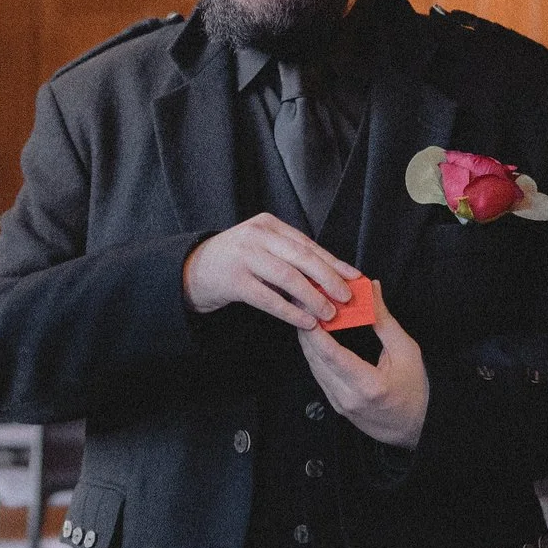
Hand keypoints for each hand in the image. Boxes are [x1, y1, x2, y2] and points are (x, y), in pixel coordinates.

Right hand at [181, 213, 361, 329]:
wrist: (192, 270)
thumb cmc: (234, 262)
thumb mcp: (261, 248)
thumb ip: (288, 257)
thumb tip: (329, 279)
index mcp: (268, 225)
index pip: (308, 244)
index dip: (333, 262)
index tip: (354, 277)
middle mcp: (257, 236)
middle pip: (302, 258)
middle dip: (328, 278)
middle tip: (346, 296)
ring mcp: (244, 257)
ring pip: (288, 277)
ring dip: (313, 297)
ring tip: (329, 313)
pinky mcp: (233, 280)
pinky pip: (268, 298)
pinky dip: (290, 311)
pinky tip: (306, 321)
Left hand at [298, 280, 428, 449]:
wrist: (416, 427)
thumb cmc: (416, 390)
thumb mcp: (406, 351)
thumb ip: (384, 321)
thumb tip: (372, 290)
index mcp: (368, 385)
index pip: (331, 354)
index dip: (315, 330)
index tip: (307, 308)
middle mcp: (348, 397)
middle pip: (316, 359)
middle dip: (306, 330)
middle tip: (302, 304)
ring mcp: (340, 404)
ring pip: (313, 367)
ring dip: (308, 341)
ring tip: (307, 316)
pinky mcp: (336, 405)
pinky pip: (319, 376)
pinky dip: (315, 355)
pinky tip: (315, 338)